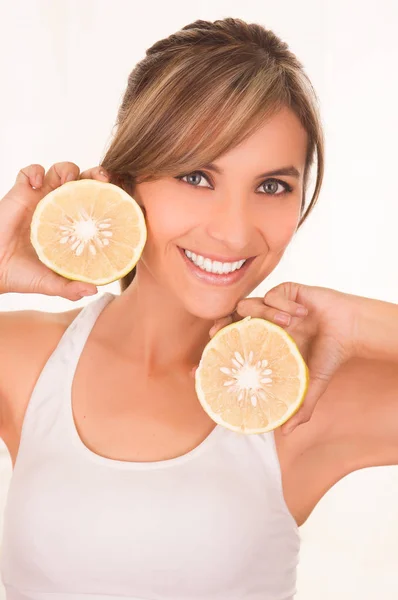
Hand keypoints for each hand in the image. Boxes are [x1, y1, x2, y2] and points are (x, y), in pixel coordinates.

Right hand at [0, 162, 110, 299]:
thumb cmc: (23, 276)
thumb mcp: (51, 284)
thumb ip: (70, 288)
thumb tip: (93, 290)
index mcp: (72, 226)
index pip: (95, 205)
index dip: (107, 198)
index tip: (118, 197)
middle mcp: (60, 208)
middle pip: (83, 182)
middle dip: (95, 175)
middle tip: (102, 180)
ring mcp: (40, 198)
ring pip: (59, 171)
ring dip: (67, 170)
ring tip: (69, 182)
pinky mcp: (20, 193)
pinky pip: (28, 172)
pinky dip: (34, 172)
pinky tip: (36, 184)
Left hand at [209, 282, 358, 433]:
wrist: (350, 329)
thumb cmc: (330, 354)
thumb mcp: (312, 384)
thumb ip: (300, 406)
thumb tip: (287, 433)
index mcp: (264, 343)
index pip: (230, 348)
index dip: (212, 357)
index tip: (195, 369)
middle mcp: (263, 325)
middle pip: (229, 322)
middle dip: (219, 327)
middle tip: (216, 336)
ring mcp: (272, 307)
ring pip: (249, 305)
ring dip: (264, 314)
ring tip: (287, 325)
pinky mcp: (285, 291)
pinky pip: (272, 294)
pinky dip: (283, 305)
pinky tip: (301, 314)